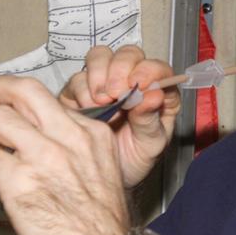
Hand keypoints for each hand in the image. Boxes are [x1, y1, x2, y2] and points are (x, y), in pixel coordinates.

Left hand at [0, 76, 129, 234]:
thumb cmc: (100, 227)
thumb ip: (68, 153)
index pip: (48, 101)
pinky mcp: (19, 181)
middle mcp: (69, 137)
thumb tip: (24, 149)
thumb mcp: (98, 173)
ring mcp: (43, 156)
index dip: (17, 102)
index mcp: (92, 134)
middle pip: (23, 91)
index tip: (3, 109)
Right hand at [59, 45, 180, 187]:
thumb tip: (154, 94)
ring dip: (99, 74)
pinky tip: (87, 108)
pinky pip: (77, 78)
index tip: (140, 84)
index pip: (158, 68)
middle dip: (120, 68)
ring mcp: (104, 84)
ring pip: (100, 57)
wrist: (103, 179)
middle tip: (116, 93)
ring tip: (101, 100)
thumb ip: (151, 120)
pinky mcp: (78, 93)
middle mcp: (131, 82)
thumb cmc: (134, 161)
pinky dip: (82, 89)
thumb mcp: (150, 146)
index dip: (149, 70)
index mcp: (157, 93)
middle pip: (127, 54)